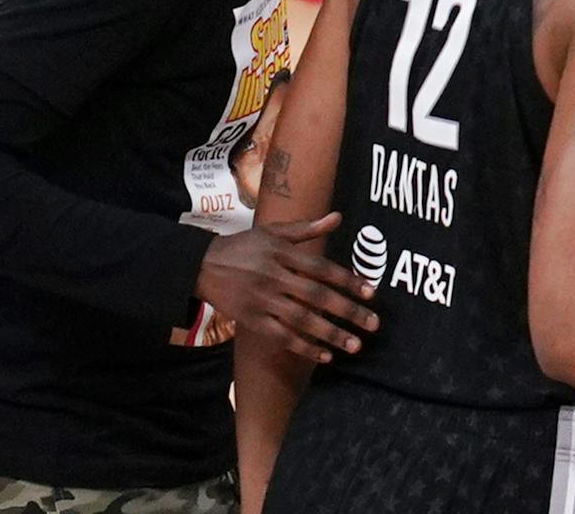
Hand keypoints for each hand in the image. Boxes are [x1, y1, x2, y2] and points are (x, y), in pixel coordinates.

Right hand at [195, 213, 378, 364]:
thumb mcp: (273, 232)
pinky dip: (303, 347)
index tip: (371, 293)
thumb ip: (306, 228)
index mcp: (283, 254)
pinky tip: (325, 356)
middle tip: (373, 324)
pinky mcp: (251, 320)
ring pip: (301, 320)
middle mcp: (274, 277)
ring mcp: (262, 300)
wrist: (200, 266)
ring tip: (355, 345)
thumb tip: (339, 217)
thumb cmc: (243, 246)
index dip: (347, 280)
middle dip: (347, 311)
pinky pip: (280, 336)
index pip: (322, 268)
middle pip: (317, 296)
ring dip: (330, 334)